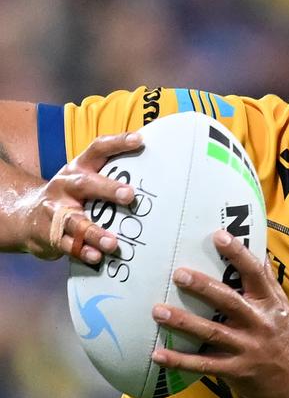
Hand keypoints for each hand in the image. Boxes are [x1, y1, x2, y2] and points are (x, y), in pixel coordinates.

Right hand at [22, 132, 142, 262]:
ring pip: (75, 221)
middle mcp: (66, 185)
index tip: (139, 140)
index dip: (117, 143)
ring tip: (113, 242)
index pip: (97, 149)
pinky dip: (82, 251)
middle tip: (130, 195)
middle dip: (107, 189)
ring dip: (95, 232)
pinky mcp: (49, 233)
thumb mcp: (85, 179)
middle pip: (85, 184)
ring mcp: (54, 210)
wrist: (25, 216)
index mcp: (78, 168)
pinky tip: (96, 257)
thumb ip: (111, 176)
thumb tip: (155, 175)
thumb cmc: (71, 196)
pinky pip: (67, 244)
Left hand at [151, 230, 288, 397]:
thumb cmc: (288, 336)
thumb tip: (257, 251)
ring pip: (211, 332)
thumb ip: (267, 281)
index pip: (254, 273)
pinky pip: (204, 365)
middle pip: (227, 301)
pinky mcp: (236, 371)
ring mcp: (246, 348)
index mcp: (269, 303)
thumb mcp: (282, 306)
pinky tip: (158, 354)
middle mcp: (258, 322)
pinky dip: (180, 360)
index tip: (219, 235)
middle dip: (202, 287)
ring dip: (183, 322)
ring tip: (158, 311)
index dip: (237, 253)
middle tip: (178, 274)